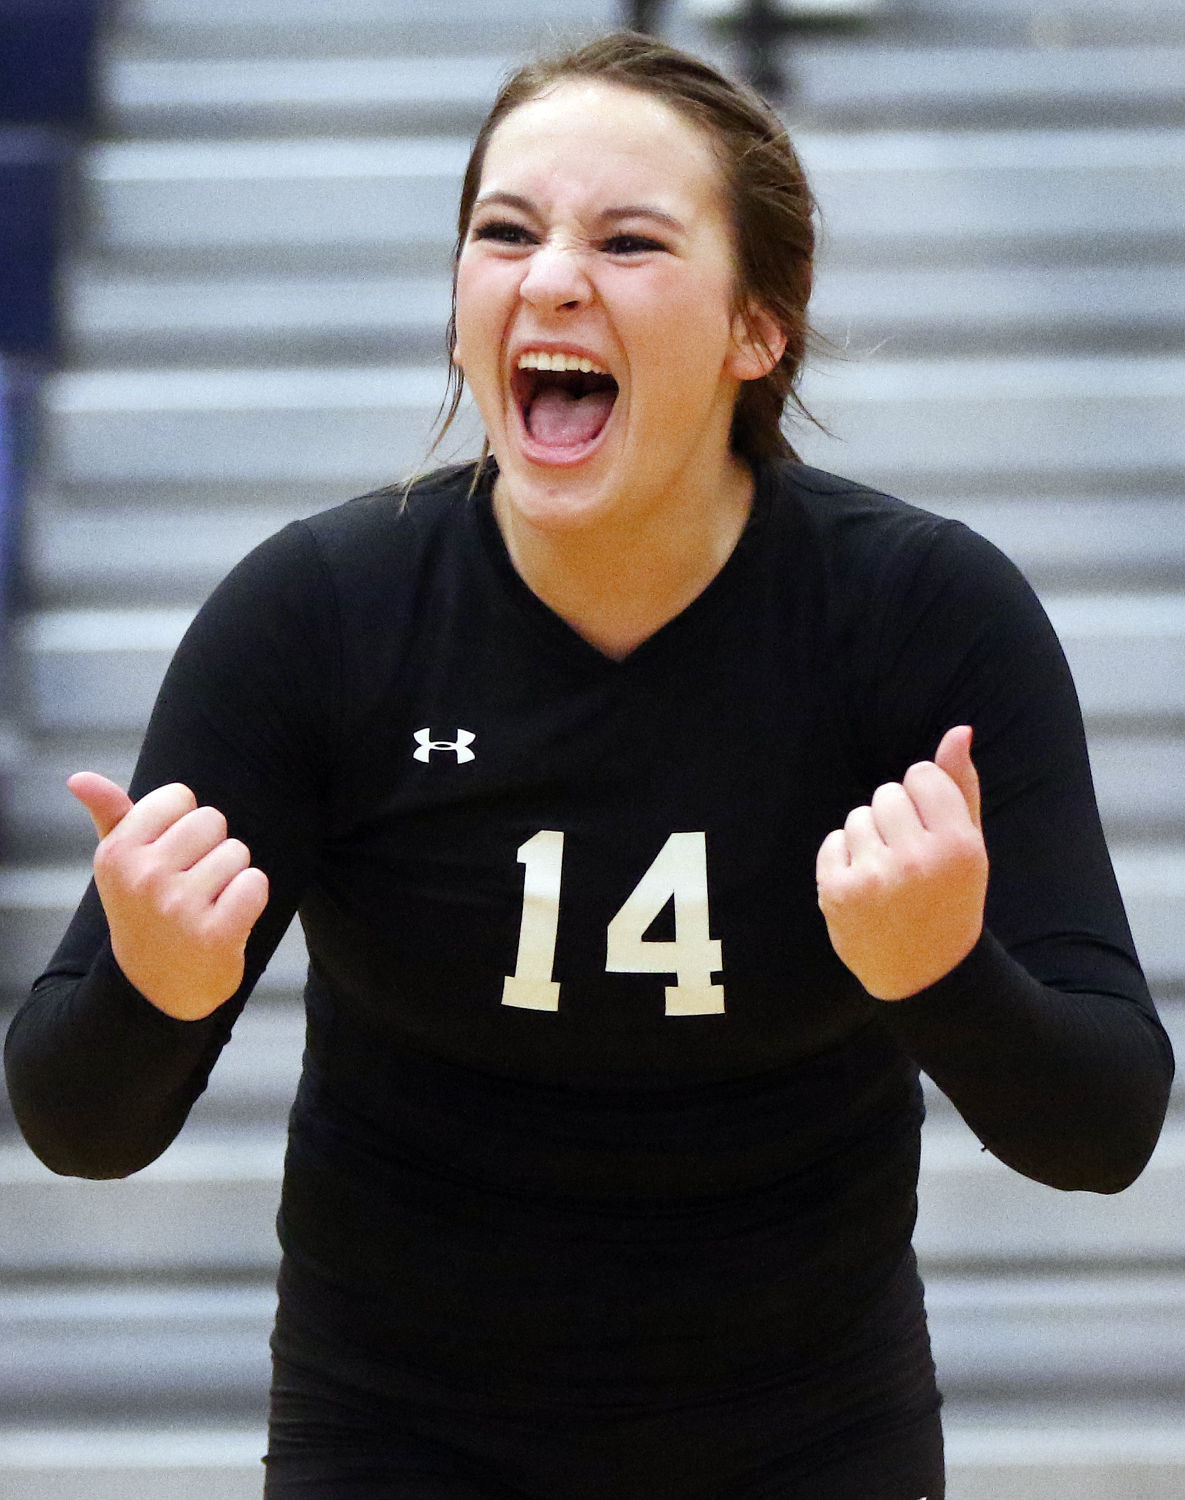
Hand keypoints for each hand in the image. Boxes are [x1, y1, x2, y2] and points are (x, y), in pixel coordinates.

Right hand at [68, 772, 268, 1020]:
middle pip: (212, 820)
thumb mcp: (119, 864)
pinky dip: (250, 898)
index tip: (169, 856)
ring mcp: (178, 907)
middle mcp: (143, 877)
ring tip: (205, 904)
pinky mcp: (214, 934)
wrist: (154, 988)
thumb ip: (110, 814)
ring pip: (238, 852)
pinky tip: (226, 919)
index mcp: (117, 853)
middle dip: (210, 849)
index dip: (184, 823)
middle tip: (190, 884)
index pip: (180, 796)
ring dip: (230, 876)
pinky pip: (255, 883)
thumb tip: (79, 777)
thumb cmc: (144, 911)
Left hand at [815, 726, 986, 1000]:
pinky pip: (832, 842)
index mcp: (959, 845)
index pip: (920, 774)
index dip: (921, 798)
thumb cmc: (950, 899)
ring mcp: (875, 877)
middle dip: (893, 818)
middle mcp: (918, 860)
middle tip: (909, 859)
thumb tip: (959, 730)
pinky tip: (865, 888)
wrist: (925, 974)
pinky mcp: (838, 892)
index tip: (929, 831)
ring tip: (888, 875)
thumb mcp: (969, 846)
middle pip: (886, 793)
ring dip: (868, 839)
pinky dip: (844, 859)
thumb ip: (961, 785)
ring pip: (857, 816)